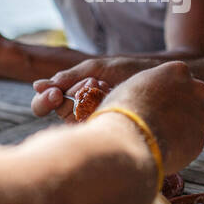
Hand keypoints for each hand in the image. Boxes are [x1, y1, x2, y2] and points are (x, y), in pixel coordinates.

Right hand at [31, 56, 156, 118]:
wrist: (165, 78)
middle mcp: (82, 114)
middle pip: (58, 113)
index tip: (52, 92)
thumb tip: (37, 85)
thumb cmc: (132, 71)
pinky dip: (103, 110)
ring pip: (76, 121)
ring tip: (106, 88)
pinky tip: (115, 99)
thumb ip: (71, 76)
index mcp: (74, 97)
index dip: (43, 101)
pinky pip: (96, 127)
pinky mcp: (113, 134)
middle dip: (69, 97)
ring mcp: (98, 125)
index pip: (45, 104)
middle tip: (88, 86)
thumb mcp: (99, 69)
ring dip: (88, 100)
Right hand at [101, 61, 203, 173]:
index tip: (157, 100)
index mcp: (177, 70)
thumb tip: (145, 96)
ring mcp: (200, 115)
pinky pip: (190, 142)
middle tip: (163, 117)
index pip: (180, 76)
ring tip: (157, 136)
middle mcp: (196, 89)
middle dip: (184, 104)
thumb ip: (148, 88)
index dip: (167, 89)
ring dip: (182, 126)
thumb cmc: (122, 109)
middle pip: (195, 95)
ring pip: (195, 120)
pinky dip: (179, 146)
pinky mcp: (200, 139)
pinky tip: (161, 148)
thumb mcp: (131, 87)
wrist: (128, 139)